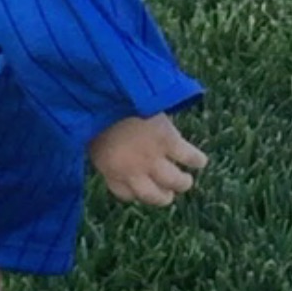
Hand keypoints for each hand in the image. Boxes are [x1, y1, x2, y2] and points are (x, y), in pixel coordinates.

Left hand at [88, 113, 207, 206]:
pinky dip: (197, 160)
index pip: (126, 194)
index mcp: (111, 171)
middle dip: (163, 197)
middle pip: (154, 197)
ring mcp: (153, 157)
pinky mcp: (169, 140)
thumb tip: (109, 152)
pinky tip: (200, 161)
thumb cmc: (95, 111)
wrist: (108, 93)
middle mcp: (133, 171)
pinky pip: (189, 157)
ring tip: (186, 180)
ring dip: (182, 183)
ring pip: (176, 182)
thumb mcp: (90, 137)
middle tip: (168, 193)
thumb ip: (104, 151)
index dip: (136, 192)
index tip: (140, 187)